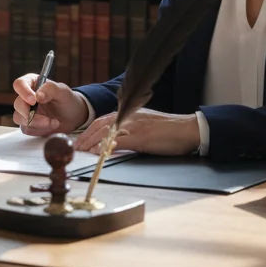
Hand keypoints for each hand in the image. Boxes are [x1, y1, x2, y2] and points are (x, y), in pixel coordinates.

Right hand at [12, 74, 85, 135]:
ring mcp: (26, 111)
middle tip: (46, 119)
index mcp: (32, 83)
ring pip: (19, 118)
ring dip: (37, 123)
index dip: (24, 92)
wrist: (74, 117)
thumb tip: (37, 95)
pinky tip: (51, 125)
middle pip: (18, 104)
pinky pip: (27, 129)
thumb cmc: (68, 100)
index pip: (19, 84)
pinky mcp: (28, 124)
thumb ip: (50, 89)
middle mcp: (26, 97)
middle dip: (30, 113)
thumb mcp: (63, 92)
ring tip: (54, 122)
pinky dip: (40, 129)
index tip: (33, 101)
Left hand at [73, 109, 200, 155]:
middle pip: (100, 125)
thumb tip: (118, 140)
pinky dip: (106, 148)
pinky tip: (98, 154)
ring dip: (91, 143)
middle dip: (86, 137)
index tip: (81, 140)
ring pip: (106, 132)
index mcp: (130, 113)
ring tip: (82, 152)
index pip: (103, 120)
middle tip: (77, 148)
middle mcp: (129, 116)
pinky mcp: (141, 137)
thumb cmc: (171, 130)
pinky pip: (119, 142)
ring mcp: (134, 126)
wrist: (188, 129)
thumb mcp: (147, 125)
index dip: (90, 130)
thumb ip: (132, 129)